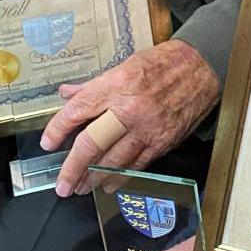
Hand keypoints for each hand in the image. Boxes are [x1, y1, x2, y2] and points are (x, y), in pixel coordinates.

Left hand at [39, 39, 220, 195]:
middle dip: (73, 168)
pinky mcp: (163, 140)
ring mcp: (147, 127)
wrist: (202, 67)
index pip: (78, 110)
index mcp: (116, 84)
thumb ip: (94, 85)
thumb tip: (68, 94)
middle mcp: (129, 108)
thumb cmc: (163, 63)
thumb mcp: (125, 65)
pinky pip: (137, 164)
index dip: (58, 129)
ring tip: (81, 187)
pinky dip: (121, 177)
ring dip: (94, 178)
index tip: (48, 143)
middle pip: (92, 143)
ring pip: (113, 161)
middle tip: (62, 184)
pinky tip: (109, 183)